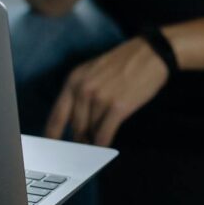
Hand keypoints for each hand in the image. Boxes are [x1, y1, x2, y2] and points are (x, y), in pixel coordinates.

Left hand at [46, 38, 168, 145]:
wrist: (151, 53)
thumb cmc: (124, 63)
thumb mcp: (94, 71)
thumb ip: (82, 93)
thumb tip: (77, 122)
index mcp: (74, 80)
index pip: (56, 116)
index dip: (52, 136)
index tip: (54, 150)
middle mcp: (83, 89)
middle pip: (75, 127)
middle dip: (79, 140)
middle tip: (84, 149)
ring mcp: (100, 98)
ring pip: (91, 131)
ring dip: (94, 142)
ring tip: (96, 148)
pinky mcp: (117, 107)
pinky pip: (104, 133)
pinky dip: (103, 144)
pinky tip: (104, 149)